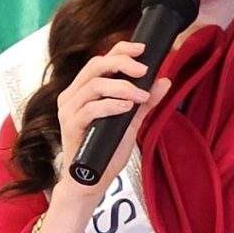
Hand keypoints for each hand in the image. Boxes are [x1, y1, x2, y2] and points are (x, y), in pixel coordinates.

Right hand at [55, 41, 170, 199]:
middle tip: (144, 71)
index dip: (121, 50)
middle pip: (96, 65)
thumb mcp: (130, 123)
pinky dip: (111, 105)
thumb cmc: (106, 151)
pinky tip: (127, 107)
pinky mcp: (70, 126)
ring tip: (141, 96)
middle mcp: (73, 96)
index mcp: (84, 90)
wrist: (90, 183)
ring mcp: (69, 110)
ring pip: (94, 85)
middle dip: (123, 63)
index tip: (143, 50)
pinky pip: (90, 108)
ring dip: (122, 87)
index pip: (100, 60)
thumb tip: (164, 81)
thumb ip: (145, 102)